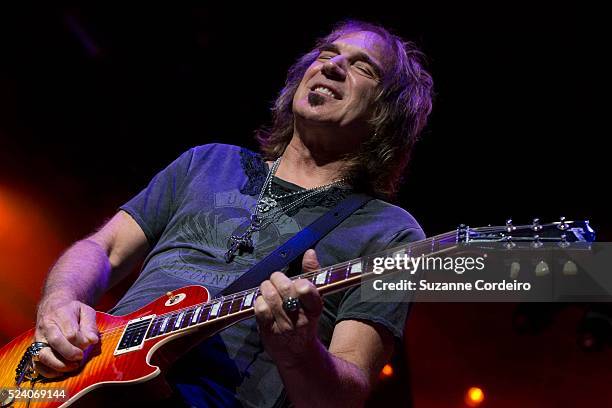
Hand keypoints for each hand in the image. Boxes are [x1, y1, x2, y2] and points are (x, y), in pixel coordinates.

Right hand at [33, 299, 98, 377]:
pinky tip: (60, 373)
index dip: (81, 342)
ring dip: (59, 364)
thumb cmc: (72, 311)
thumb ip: (90, 326)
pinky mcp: (34, 349)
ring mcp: (38, 339)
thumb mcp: (85, 311)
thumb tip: (92, 341)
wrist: (53, 306)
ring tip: (73, 366)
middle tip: (80, 357)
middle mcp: (46, 327)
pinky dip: (47, 371)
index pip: (71, 333)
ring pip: (43, 355)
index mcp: (60, 315)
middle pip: (56, 342)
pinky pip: (36, 364)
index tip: (89, 344)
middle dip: (70, 353)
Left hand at [254, 249, 323, 364]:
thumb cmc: (306, 319)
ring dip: (266, 287)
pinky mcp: (268, 332)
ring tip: (268, 288)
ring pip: (270, 296)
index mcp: (314, 308)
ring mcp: (284, 326)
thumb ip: (312, 274)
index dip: (299, 282)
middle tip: (276, 279)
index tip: (297, 283)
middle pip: (285, 289)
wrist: (299, 354)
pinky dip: (259, 301)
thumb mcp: (314, 299)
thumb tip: (309, 252)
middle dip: (277, 278)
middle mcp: (300, 318)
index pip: (307, 290)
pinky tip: (263, 302)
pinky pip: (260, 309)